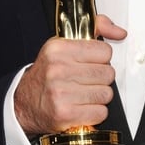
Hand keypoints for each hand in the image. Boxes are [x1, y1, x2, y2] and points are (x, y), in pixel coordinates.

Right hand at [14, 15, 125, 135]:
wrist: (24, 103)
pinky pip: (100, 112)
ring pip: (106, 93)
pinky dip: (95, 112)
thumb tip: (120, 32)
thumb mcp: (64, 45)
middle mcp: (58, 69)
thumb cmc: (48, 74)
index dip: (101, 58)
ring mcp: (61, 92)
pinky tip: (83, 107)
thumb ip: (95, 30)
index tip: (90, 62)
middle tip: (87, 80)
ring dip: (99, 96)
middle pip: (108, 73)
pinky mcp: (65, 114)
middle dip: (101, 78)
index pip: (104, 51)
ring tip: (84, 94)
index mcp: (58, 48)